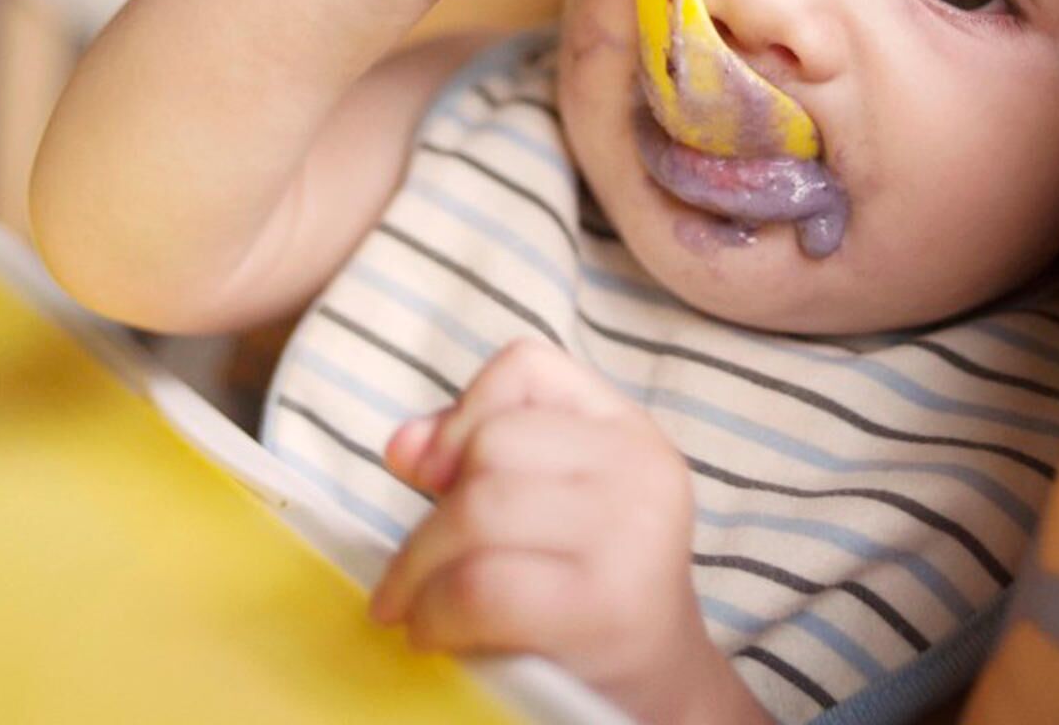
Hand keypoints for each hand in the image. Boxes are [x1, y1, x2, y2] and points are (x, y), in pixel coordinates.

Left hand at [370, 340, 766, 724]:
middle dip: (430, 515)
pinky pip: (481, 586)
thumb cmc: (580, 594)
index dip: (463, 413)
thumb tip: (402, 445)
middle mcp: (640, 468)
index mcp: (628, 430)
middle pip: (490, 446)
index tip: (436, 476)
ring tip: (412, 608)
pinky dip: (436, 613)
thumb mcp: (542, 508)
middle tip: (414, 572)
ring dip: (418, 570)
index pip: (525, 367)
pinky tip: (434, 634)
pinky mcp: (604, 603)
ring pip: (477, 510)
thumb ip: (475, 458)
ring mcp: (630, 533)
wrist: (656, 699)